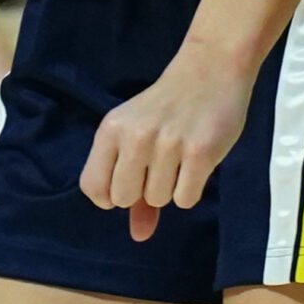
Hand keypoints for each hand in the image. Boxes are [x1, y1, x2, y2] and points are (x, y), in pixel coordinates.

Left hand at [81, 47, 252, 241]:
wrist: (210, 68)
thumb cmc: (168, 106)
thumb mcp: (139, 135)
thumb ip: (133, 184)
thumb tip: (138, 235)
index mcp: (111, 129)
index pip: (92, 187)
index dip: (110, 195)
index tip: (129, 182)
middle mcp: (136, 136)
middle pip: (124, 199)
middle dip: (142, 193)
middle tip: (158, 166)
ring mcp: (168, 144)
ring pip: (159, 201)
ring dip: (171, 188)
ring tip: (180, 158)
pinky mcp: (200, 152)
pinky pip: (186, 199)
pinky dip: (192, 189)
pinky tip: (196, 163)